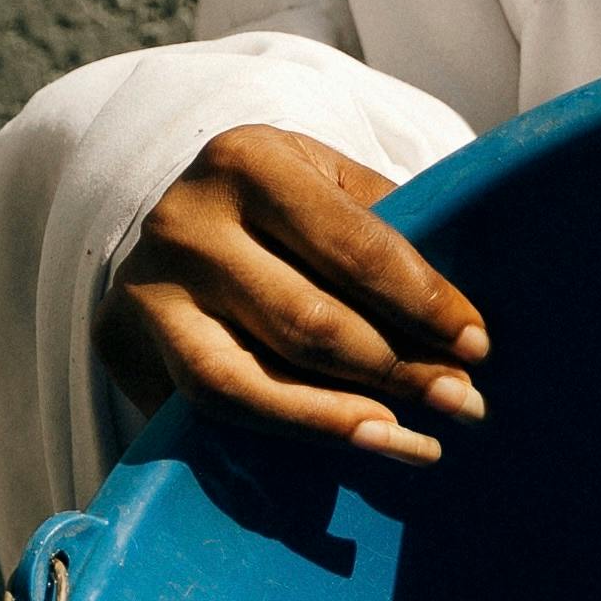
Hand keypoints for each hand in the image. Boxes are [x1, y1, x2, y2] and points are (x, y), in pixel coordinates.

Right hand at [102, 127, 490, 470]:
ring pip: (250, 379)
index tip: (477, 346)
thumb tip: (460, 331)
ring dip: (342, 418)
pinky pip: (212, 407)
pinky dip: (289, 430)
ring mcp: (147, 287)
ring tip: (414, 440)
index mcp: (249, 159)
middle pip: (307, 319)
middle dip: (398, 369)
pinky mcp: (122, 344)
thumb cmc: (282, 207)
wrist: (180, 218)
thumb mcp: (329, 188)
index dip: (423, 303)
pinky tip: (353, 440)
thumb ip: (386, 235)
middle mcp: (186, 220)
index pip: (354, 245)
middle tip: (463, 404)